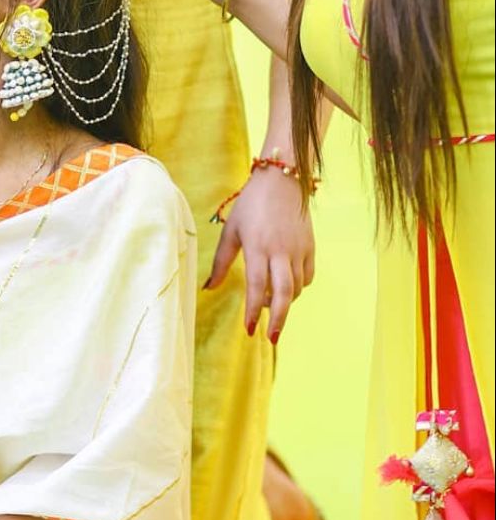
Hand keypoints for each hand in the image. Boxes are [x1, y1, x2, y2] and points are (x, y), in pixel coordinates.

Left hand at [206, 164, 315, 340]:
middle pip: (283, 294)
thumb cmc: (250, 205)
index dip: (253, 311)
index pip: (256, 286)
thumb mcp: (231, 230)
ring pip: (296, 288)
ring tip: (270, 305)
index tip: (249, 330)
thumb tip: (209, 288)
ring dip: (284, 302)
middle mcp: (280, 251)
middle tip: (272, 338)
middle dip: (278, 319)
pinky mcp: (310, 246)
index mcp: (257, 247)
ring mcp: (298, 249)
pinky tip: (286, 286)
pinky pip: (307, 276)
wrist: (281, 181)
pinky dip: (298, 287)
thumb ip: (222, 261)